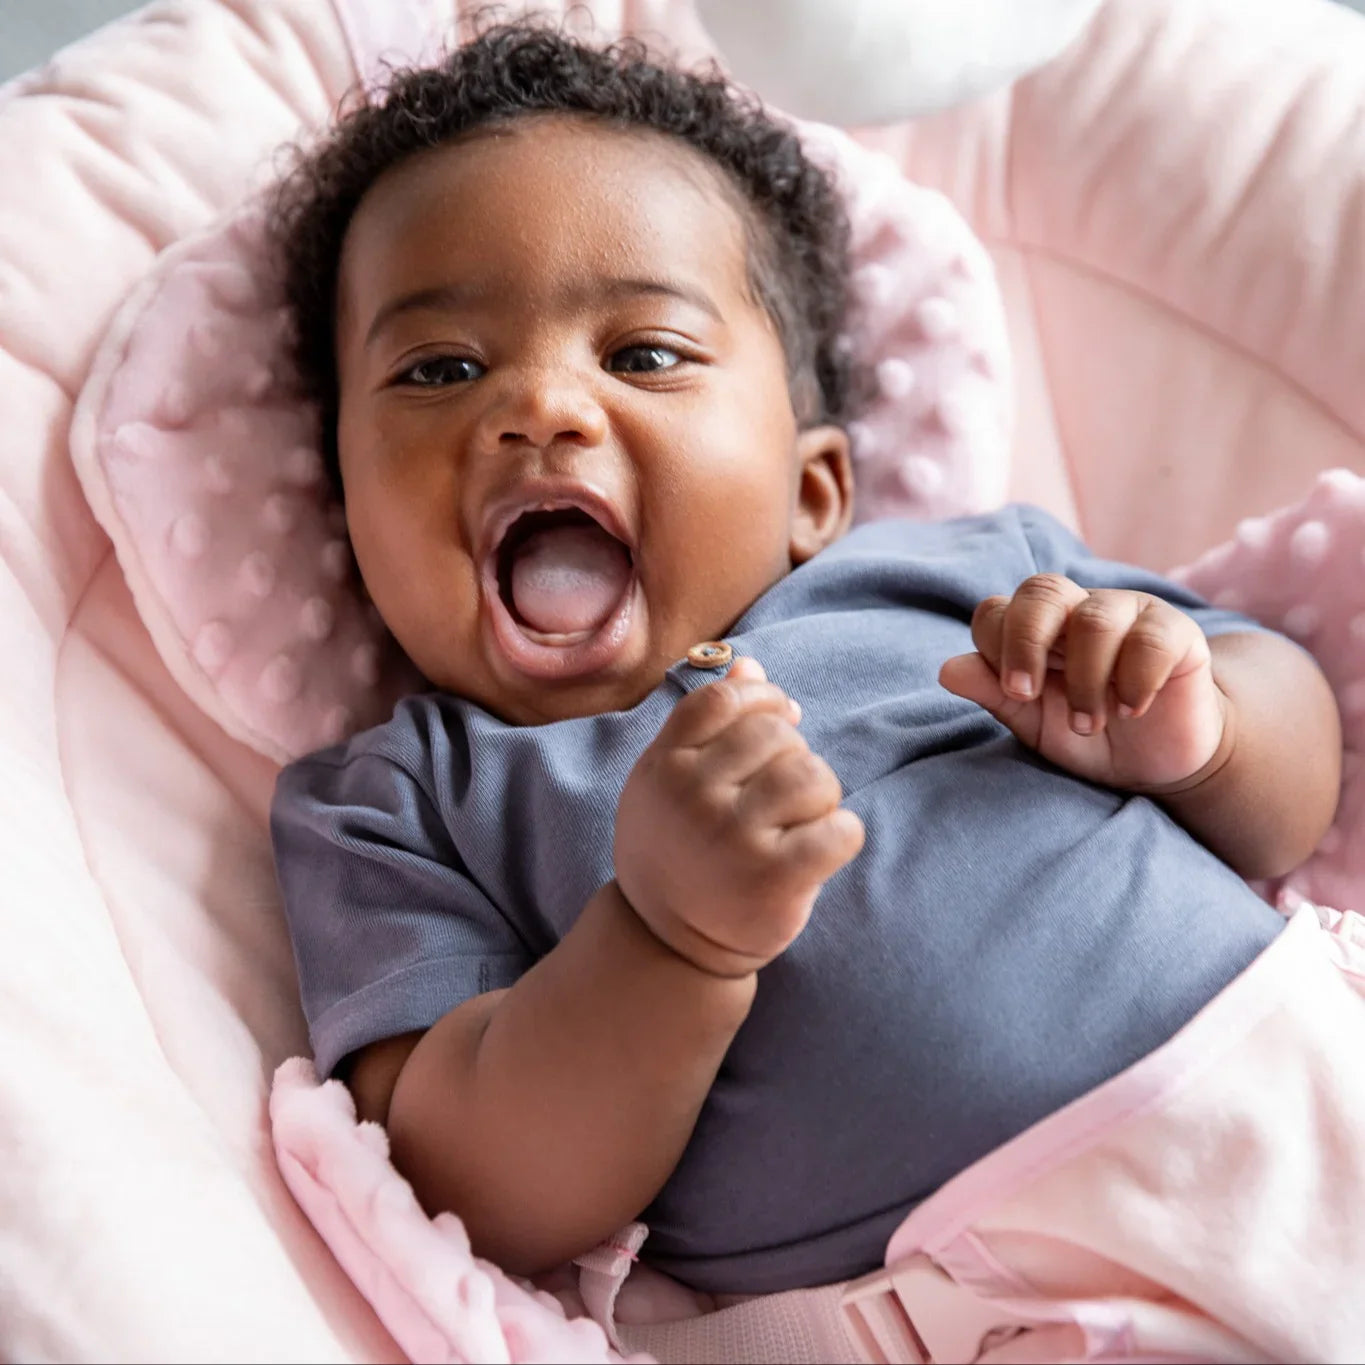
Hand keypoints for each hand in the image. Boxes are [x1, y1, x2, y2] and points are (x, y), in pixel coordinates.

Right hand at [614, 656, 864, 977]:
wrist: (668, 940)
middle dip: (793, 755)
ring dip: (820, 795)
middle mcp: (693, 796)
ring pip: (812, 775)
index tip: (781, 722)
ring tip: (802, 820)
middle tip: (783, 793)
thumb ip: (705, 723)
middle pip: (776, 734)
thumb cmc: (679, 847)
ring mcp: (732, 837)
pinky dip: (843, 835)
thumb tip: (751, 664)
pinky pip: (840, 829)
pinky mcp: (773, 879)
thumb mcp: (670, 781)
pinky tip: (820, 849)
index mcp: (665, 765)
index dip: (764, 699)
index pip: (726, 698)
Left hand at [939, 575, 1231, 791]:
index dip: (997, 645)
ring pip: (1095, 620)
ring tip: (1088, 724)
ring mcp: (1128, 614)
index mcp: (1036, 628)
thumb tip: (947, 670)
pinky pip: (1151, 639)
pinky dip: (1136, 679)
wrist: (1157, 762)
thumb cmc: (1088, 734)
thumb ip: (994, 694)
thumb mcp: (1033, 723)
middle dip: (1026, 641)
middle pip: (1042, 590)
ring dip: (1085, 681)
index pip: (999, 610)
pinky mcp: (1176, 632)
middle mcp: (1078, 610)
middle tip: (1028, 694)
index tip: (1014, 692)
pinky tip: (1133, 709)